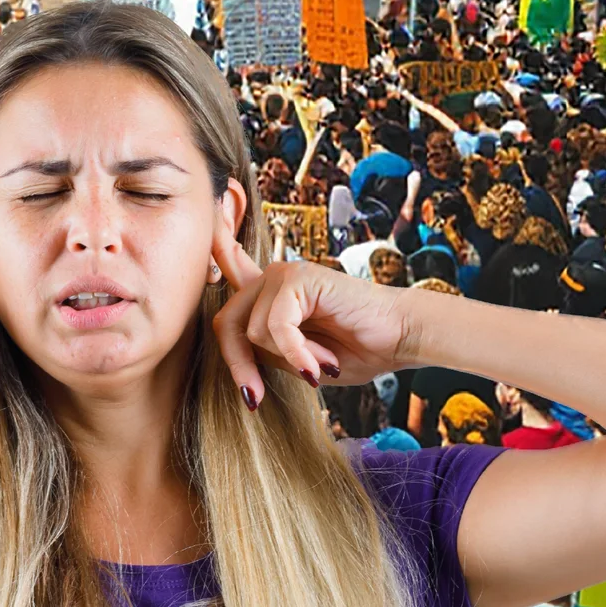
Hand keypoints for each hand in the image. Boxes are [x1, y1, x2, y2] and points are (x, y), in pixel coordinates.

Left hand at [209, 233, 415, 400]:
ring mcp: (283, 274)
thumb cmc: (352, 350)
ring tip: (321, 363)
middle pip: (226, 324)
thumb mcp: (294, 359)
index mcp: (267, 295)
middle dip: (239, 367)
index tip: (205, 209)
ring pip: (252, 331)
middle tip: (257, 397)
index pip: (227, 268)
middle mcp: (271, 278)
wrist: (400, 339)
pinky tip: (322, 364)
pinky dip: (296, 353)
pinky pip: (275, 327)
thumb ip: (261, 350)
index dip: (209, 246)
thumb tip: (235, 354)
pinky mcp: (299, 278)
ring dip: (288, 360)